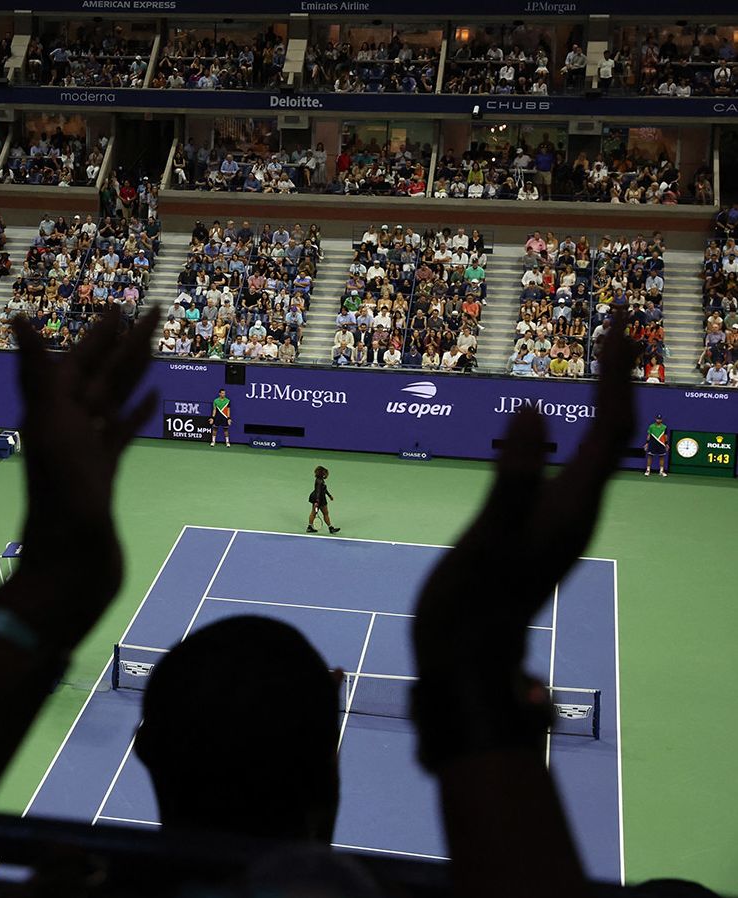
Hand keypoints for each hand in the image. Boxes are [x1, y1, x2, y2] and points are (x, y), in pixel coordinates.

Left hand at [7, 308, 159, 634]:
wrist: (70, 567)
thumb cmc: (61, 500)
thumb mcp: (49, 428)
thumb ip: (39, 373)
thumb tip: (18, 317)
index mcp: (52, 414)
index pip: (77, 362)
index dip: (98, 335)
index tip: (120, 308)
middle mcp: (67, 428)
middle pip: (99, 376)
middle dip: (122, 345)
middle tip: (150, 313)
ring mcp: (86, 453)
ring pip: (112, 402)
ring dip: (132, 373)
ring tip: (154, 347)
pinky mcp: (103, 477)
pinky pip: (120, 436)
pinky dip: (136, 415)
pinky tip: (152, 398)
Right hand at [414, 311, 632, 680]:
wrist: (464, 664)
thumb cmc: (473, 605)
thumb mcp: (488, 538)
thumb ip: (512, 477)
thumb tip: (533, 413)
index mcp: (572, 507)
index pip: (610, 428)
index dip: (616, 376)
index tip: (618, 329)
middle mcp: (575, 510)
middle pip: (612, 434)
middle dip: (617, 380)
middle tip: (617, 332)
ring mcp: (558, 521)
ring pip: (593, 450)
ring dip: (599, 404)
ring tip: (600, 366)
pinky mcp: (536, 529)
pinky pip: (566, 466)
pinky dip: (568, 433)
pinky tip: (546, 431)